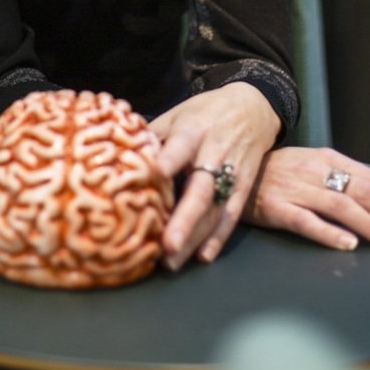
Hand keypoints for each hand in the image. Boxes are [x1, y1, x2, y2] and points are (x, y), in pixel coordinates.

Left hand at [148, 83, 280, 270]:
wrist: (251, 108)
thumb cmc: (204, 113)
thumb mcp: (177, 114)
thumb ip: (152, 136)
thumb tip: (118, 155)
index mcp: (193, 130)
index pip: (180, 145)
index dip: (171, 159)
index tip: (158, 173)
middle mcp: (214, 153)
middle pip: (200, 189)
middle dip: (184, 218)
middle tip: (167, 244)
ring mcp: (232, 172)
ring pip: (214, 209)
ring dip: (195, 237)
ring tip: (173, 261)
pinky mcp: (244, 186)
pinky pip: (231, 215)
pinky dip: (218, 237)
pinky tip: (203, 256)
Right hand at [242, 146, 369, 250]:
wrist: (231, 170)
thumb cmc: (277, 174)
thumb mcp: (312, 166)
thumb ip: (341, 179)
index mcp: (328, 158)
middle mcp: (314, 170)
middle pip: (363, 192)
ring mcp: (295, 188)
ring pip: (341, 207)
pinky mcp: (275, 207)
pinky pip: (305, 221)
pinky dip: (328, 232)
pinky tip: (347, 243)